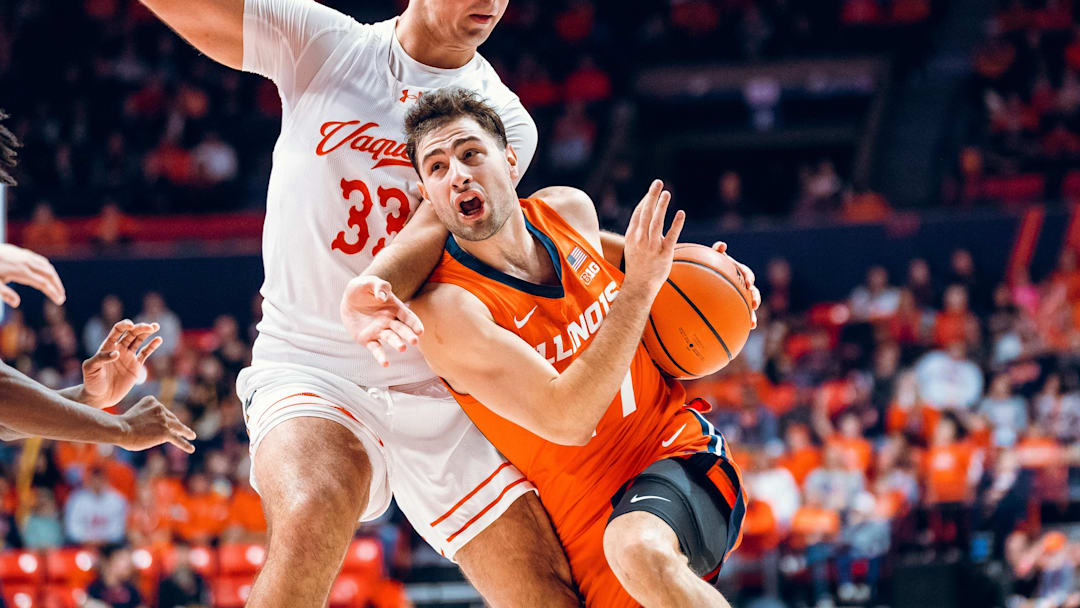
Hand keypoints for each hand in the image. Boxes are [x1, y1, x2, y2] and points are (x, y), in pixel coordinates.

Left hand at [0, 243, 64, 306]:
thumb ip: (5, 294)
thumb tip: (17, 304)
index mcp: (20, 272)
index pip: (42, 283)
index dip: (52, 292)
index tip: (59, 300)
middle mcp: (26, 263)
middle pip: (49, 275)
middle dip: (57, 286)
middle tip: (62, 297)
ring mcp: (26, 256)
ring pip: (47, 267)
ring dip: (55, 278)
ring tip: (58, 288)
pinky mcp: (23, 253)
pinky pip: (41, 261)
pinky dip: (49, 269)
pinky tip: (49, 275)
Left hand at [81, 320, 162, 408]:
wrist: (100, 396)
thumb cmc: (91, 381)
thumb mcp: (90, 368)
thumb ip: (100, 358)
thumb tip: (117, 353)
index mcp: (107, 346)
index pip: (117, 331)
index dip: (124, 325)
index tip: (131, 325)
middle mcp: (119, 349)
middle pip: (131, 333)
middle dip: (140, 328)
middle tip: (150, 327)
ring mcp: (128, 356)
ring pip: (139, 340)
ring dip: (147, 332)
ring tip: (155, 326)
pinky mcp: (136, 366)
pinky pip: (145, 353)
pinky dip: (152, 346)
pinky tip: (158, 340)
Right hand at [118, 396, 195, 452]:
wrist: (120, 429)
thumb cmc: (121, 425)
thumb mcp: (135, 414)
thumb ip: (146, 418)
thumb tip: (153, 431)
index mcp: (152, 401)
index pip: (161, 411)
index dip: (162, 419)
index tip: (161, 424)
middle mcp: (160, 408)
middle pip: (171, 418)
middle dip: (176, 424)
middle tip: (183, 429)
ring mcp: (164, 420)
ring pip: (178, 427)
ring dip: (186, 432)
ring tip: (192, 435)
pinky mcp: (165, 432)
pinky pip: (177, 439)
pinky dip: (184, 444)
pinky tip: (191, 448)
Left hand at [341, 275, 423, 366]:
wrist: (348, 300)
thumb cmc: (362, 288)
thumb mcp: (369, 282)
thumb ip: (379, 287)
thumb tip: (382, 297)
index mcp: (395, 308)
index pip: (408, 317)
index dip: (415, 323)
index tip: (420, 330)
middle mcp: (390, 321)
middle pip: (402, 329)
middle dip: (409, 335)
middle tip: (415, 341)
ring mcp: (380, 331)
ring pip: (391, 339)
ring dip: (397, 344)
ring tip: (401, 348)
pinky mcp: (368, 339)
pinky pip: (376, 349)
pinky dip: (381, 356)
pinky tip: (385, 364)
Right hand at [622, 179, 684, 295]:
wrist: (639, 286)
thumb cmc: (638, 267)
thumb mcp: (632, 248)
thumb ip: (638, 234)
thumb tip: (646, 222)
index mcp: (632, 236)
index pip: (638, 214)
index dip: (645, 201)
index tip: (652, 191)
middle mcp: (640, 239)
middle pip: (646, 213)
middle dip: (652, 196)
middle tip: (658, 182)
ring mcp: (651, 246)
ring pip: (656, 222)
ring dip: (662, 206)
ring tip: (667, 193)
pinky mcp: (664, 254)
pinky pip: (671, 236)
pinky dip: (676, 224)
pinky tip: (681, 213)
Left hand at [712, 241, 760, 327]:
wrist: (705, 276)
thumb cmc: (710, 264)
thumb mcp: (713, 257)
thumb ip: (717, 251)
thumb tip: (721, 245)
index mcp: (737, 271)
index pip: (746, 273)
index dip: (748, 277)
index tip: (748, 283)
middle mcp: (741, 284)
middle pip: (752, 291)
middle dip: (755, 297)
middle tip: (754, 303)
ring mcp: (739, 295)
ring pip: (749, 305)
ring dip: (752, 313)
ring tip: (753, 322)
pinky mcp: (735, 304)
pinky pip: (741, 313)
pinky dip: (745, 321)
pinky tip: (746, 330)